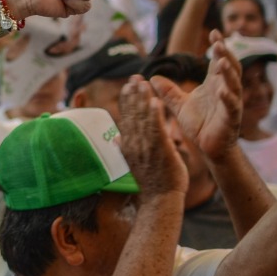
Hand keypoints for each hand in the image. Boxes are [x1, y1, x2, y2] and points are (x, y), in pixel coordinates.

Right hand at [115, 76, 187, 197]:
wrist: (160, 199)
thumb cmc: (153, 182)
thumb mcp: (134, 163)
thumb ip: (125, 148)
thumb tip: (116, 138)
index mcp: (128, 146)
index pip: (126, 118)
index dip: (127, 100)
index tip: (128, 85)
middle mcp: (134, 144)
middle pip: (132, 114)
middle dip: (133, 94)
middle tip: (134, 76)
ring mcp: (146, 147)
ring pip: (143, 118)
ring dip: (142, 99)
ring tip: (142, 82)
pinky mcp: (159, 150)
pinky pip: (156, 129)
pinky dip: (155, 114)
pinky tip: (155, 100)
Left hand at [151, 36, 242, 159]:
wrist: (209, 148)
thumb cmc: (200, 124)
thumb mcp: (180, 105)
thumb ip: (169, 92)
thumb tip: (152, 77)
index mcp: (214, 85)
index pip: (218, 61)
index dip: (218, 47)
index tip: (213, 31)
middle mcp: (225, 91)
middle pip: (229, 68)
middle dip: (225, 54)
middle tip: (218, 42)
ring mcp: (230, 104)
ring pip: (233, 85)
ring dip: (228, 72)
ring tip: (221, 60)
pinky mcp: (230, 119)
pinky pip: (231, 107)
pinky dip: (227, 98)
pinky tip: (222, 90)